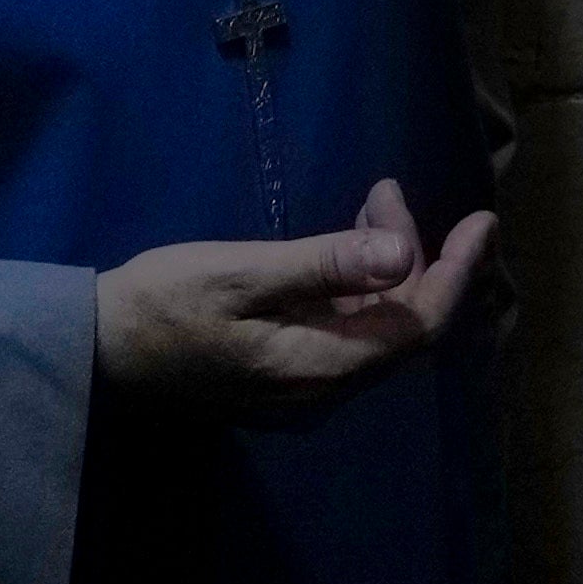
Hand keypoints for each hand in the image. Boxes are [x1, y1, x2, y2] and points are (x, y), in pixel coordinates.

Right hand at [97, 182, 496, 415]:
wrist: (100, 350)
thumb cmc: (164, 302)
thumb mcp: (243, 270)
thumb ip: (324, 264)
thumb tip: (402, 252)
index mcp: (320, 368)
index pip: (417, 326)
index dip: (456, 274)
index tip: (482, 222)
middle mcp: (323, 391)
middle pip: (403, 329)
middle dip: (417, 258)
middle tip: (387, 192)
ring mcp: (304, 390)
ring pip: (375, 330)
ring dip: (386, 268)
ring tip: (370, 204)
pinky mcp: (285, 377)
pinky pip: (347, 333)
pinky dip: (358, 287)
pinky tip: (344, 245)